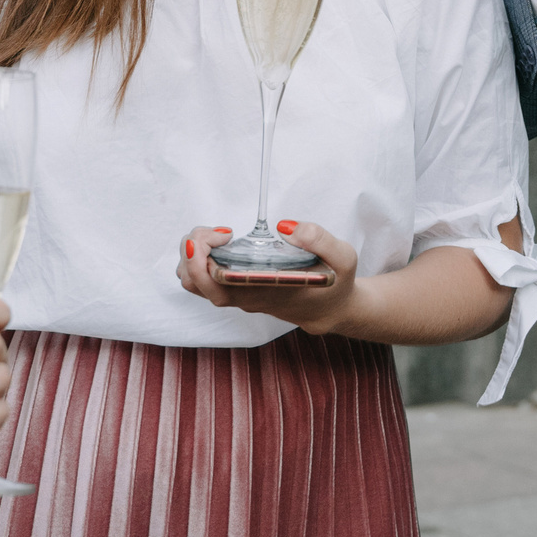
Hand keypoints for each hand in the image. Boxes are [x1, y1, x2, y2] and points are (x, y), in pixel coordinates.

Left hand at [178, 222, 361, 333]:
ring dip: (193, 254)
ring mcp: (237, 297)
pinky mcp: (235, 292)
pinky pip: (202, 280)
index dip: (203, 258)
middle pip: (195, 282)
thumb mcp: (342, 257)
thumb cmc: (334, 282)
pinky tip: (223, 243)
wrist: (331, 309)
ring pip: (193, 282)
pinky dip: (200, 258)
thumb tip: (284, 227)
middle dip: (193, 249)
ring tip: (218, 235)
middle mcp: (245, 299)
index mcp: (265, 292)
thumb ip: (319, 239)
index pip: (216, 284)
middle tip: (219, 231)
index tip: (222, 234)